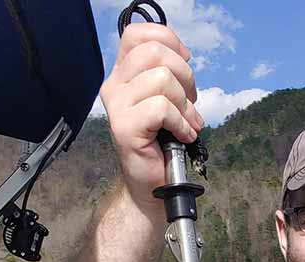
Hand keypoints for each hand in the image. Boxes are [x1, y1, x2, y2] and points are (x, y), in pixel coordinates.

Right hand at [99, 23, 204, 211]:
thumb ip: (168, 76)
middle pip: (155, 52)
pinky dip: (181, 122)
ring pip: (162, 79)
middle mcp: (115, 85)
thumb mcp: (166, 101)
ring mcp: (117, 106)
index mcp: (124, 73)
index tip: (183, 63)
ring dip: (185, 104)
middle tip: (189, 103)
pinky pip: (162, 108)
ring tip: (187, 123)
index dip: (168, 41)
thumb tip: (184, 60)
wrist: (151, 185)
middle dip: (185, 76)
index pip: (138, 34)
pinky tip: (183, 135)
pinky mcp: (124, 127)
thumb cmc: (161, 145)